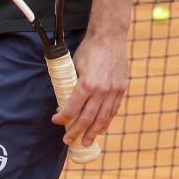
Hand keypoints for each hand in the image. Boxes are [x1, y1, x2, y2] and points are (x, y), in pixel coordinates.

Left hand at [53, 32, 127, 148]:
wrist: (110, 36)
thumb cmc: (90, 49)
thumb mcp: (75, 65)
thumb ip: (72, 83)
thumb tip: (64, 100)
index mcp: (87, 84)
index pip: (72, 108)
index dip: (62, 118)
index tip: (56, 121)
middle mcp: (101, 90)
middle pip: (87, 118)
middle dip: (76, 131)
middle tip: (67, 140)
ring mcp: (113, 91)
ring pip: (102, 118)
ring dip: (93, 132)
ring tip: (86, 142)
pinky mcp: (121, 89)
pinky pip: (113, 110)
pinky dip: (106, 121)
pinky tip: (101, 129)